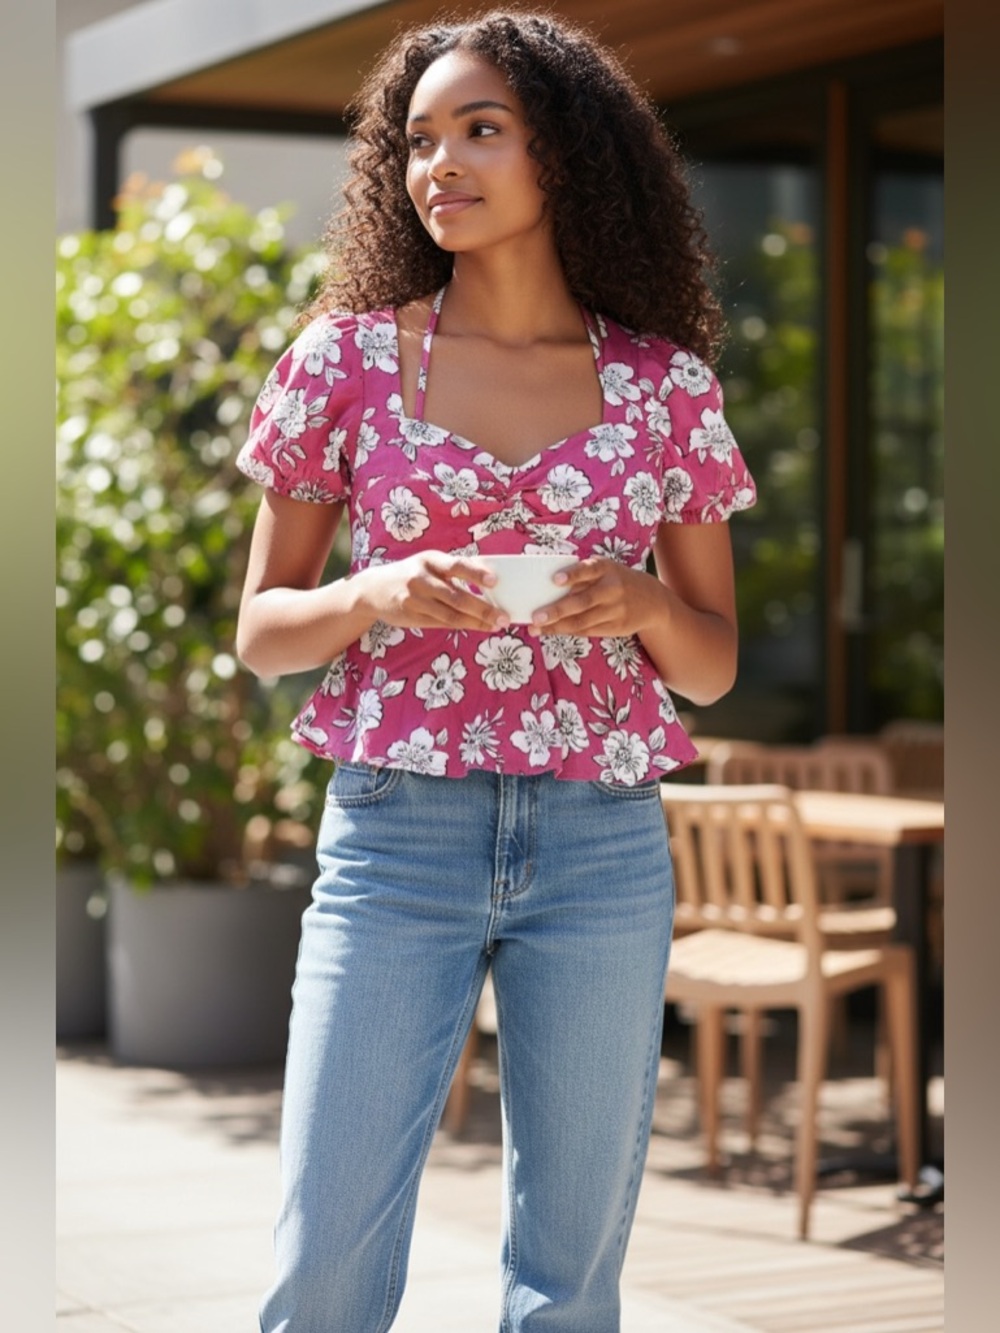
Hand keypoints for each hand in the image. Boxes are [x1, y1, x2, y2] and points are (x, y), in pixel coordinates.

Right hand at [359, 552, 508, 631]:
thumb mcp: (430, 564)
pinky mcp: (411, 616)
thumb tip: (491, 576)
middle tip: (504, 617)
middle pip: (457, 596)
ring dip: (476, 622)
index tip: (494, 581)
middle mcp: (421, 578)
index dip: (476, 573)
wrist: (373, 589)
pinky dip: (463, 626)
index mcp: (430, 560)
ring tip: (496, 625)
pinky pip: (442, 623)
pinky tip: (478, 627)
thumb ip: (456, 569)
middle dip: (483, 609)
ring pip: (451, 614)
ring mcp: (414, 599)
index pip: (456, 565)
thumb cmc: (413, 574)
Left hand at [526, 557, 665, 638]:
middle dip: (557, 611)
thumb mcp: (605, 570)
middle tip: (535, 617)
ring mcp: (616, 611)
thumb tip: (545, 587)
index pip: (588, 570)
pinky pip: (587, 631)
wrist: (652, 601)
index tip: (555, 579)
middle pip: (582, 602)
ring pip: (582, 622)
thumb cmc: (616, 581)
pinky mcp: (616, 628)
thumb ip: (582, 577)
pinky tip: (552, 631)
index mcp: (607, 569)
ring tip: (536, 629)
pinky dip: (567, 631)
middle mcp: (612, 589)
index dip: (572, 574)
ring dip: (556, 626)